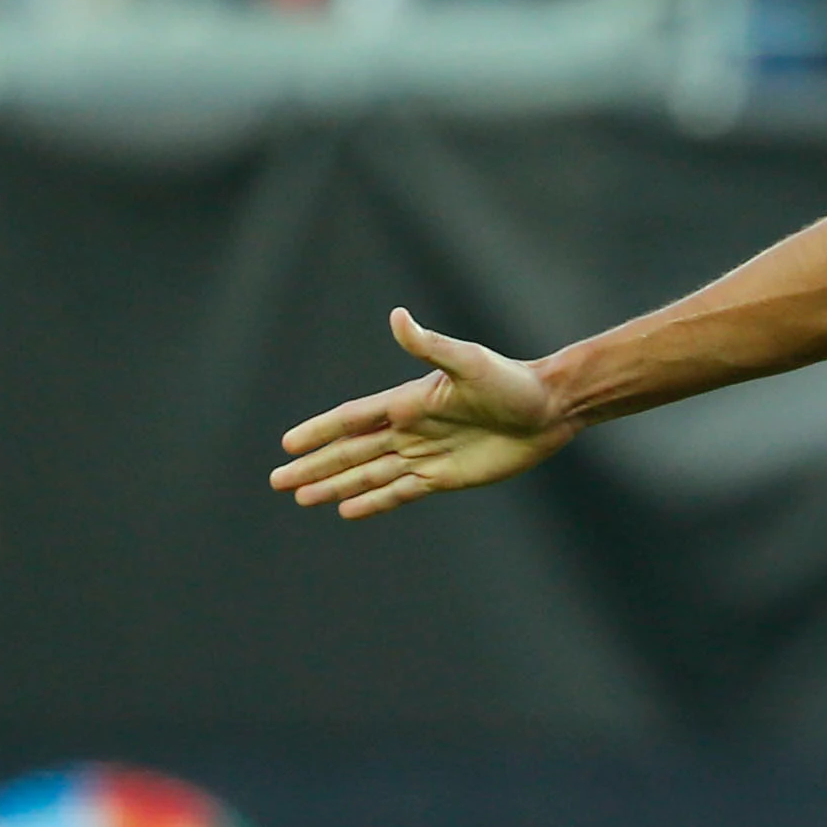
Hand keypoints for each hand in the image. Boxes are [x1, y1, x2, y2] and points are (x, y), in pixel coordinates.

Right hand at [271, 308, 574, 517]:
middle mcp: (409, 429)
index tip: (288, 444)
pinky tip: (347, 509)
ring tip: (301, 498)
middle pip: (351, 452)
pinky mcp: (444, 477)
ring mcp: (424, 455)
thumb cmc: (510, 380)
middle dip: (315, 466)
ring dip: (335, 485)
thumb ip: (429, 345)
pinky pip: (399, 492)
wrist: (548, 408)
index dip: (320, 431)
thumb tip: (397, 316)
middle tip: (278, 481)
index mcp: (407, 402)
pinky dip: (372, 501)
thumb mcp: (467, 361)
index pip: (352, 420)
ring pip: (368, 475)